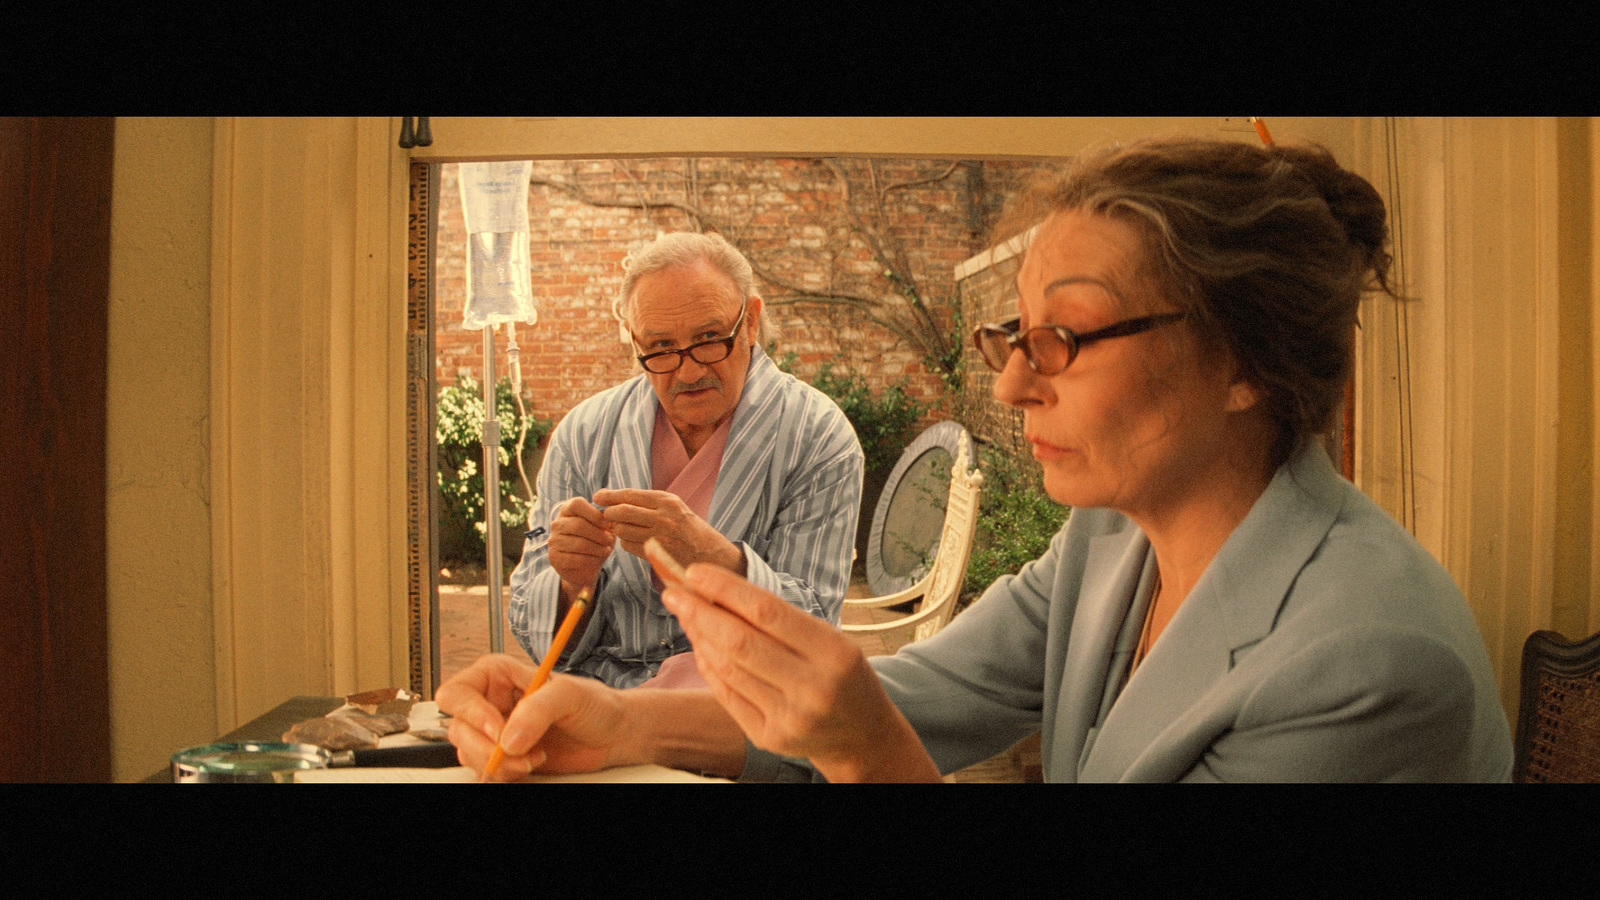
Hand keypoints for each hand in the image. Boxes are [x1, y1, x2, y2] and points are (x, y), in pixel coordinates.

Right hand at [436, 654, 627, 780]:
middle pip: (458, 729)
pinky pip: (485, 770)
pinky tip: (531, 763)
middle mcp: (490, 702)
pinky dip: (505, 774)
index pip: (457, 693)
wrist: (612, 733)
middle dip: (486, 747)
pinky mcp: (503, 756)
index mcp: (497, 675)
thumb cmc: (595, 703)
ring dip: (499, 764)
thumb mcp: (570, 694)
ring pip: (468, 753)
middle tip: (518, 753)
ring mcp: (494, 731)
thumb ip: (538, 709)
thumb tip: (508, 738)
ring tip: (533, 756)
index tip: (497, 730)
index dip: (471, 713)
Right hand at [547, 496, 613, 593]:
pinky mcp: (554, 558)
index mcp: (567, 510)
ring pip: (578, 543)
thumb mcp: (603, 527)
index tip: (607, 524)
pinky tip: (597, 558)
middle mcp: (557, 524)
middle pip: (578, 525)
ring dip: (597, 548)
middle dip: (599, 534)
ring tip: (606, 550)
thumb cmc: (596, 541)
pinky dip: (591, 559)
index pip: (577, 504)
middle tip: (610, 540)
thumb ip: (606, 519)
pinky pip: (575, 558)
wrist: (585, 567)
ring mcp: (553, 541)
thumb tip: (612, 514)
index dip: (594, 514)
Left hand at [594, 488, 742, 573]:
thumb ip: (648, 502)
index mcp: (667, 500)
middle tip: (605, 517)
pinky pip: (629, 546)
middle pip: (622, 511)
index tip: (597, 496)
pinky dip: (625, 543)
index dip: (610, 495)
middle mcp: (664, 516)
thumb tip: (614, 498)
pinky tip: (632, 542)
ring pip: (622, 530)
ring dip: (616, 530)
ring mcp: (660, 536)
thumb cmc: (688, 529)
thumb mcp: (674, 508)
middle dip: (609, 514)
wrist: (711, 554)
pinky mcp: (656, 554)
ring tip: (620, 529)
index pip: (630, 495)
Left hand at [656, 563, 940, 782]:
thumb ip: (782, 620)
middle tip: (673, 591)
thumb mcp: (830, 640)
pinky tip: (699, 645)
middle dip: (699, 612)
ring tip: (685, 614)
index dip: (726, 589)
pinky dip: (708, 666)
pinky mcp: (768, 737)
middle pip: (740, 641)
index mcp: (833, 652)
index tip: (695, 572)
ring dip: (699, 636)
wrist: (861, 735)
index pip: (768, 612)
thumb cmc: (842, 675)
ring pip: (727, 668)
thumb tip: (720, 591)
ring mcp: (788, 717)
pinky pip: (726, 694)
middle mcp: (811, 687)